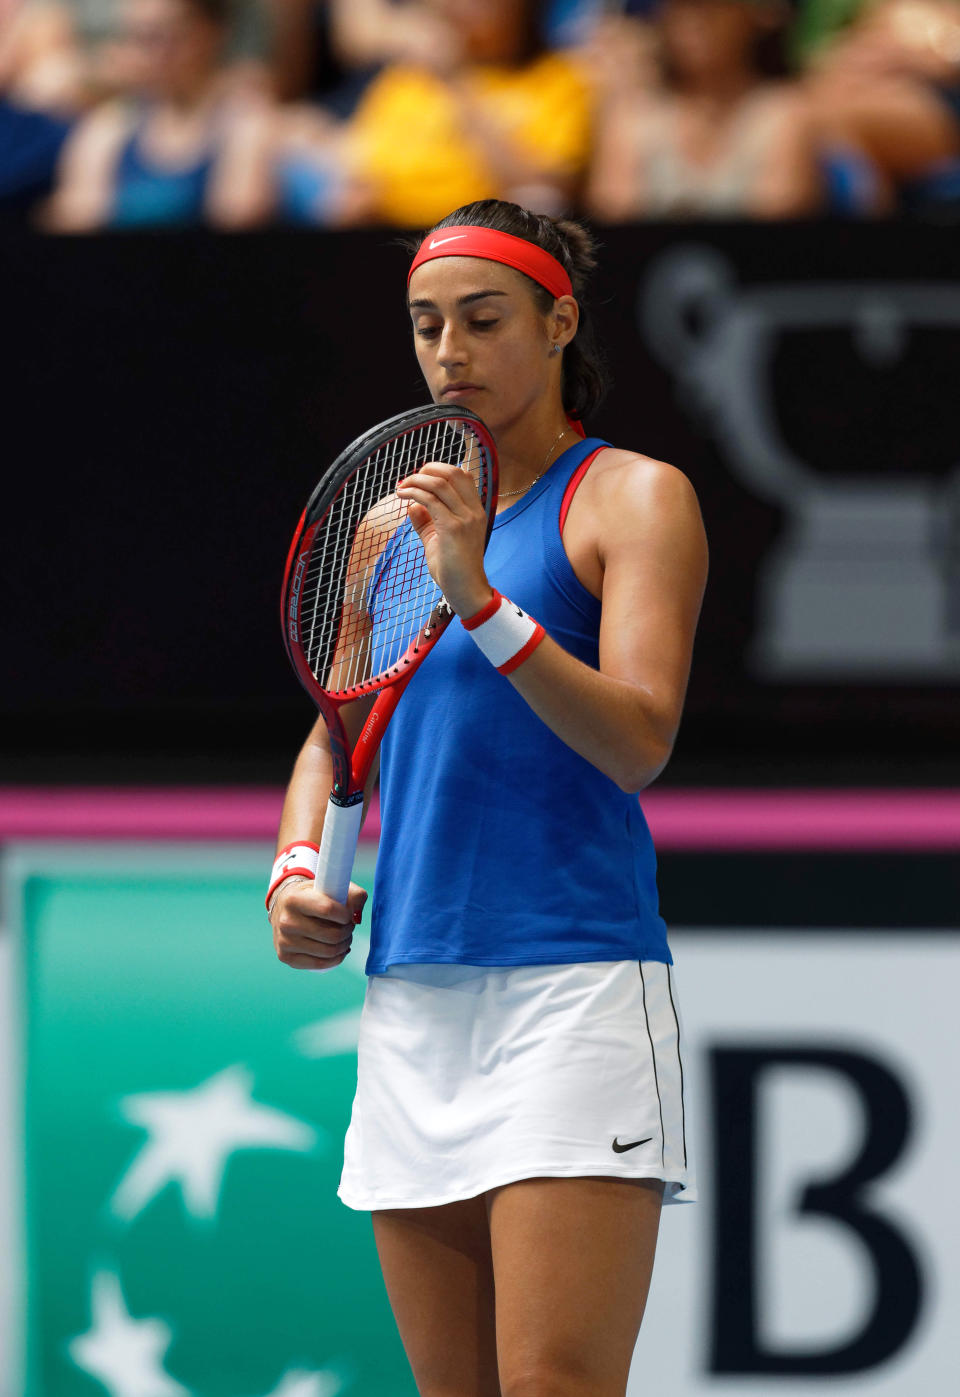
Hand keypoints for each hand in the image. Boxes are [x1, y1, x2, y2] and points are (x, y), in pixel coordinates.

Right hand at [270, 878, 366, 970]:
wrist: (283, 908)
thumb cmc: (311, 896)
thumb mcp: (328, 886)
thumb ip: (351, 894)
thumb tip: (357, 916)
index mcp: (294, 899)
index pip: (328, 910)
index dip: (346, 914)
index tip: (349, 914)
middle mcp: (286, 921)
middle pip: (332, 935)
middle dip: (348, 931)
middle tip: (349, 926)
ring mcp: (284, 942)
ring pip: (329, 952)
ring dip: (344, 945)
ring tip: (344, 937)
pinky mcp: (286, 957)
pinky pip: (319, 964)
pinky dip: (336, 959)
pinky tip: (339, 950)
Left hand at [396, 461, 492, 616]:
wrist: (466, 590)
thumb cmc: (454, 569)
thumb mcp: (438, 540)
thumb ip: (426, 522)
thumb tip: (412, 506)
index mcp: (475, 510)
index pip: (461, 475)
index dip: (438, 470)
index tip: (419, 479)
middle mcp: (473, 510)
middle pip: (453, 472)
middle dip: (428, 469)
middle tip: (409, 479)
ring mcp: (465, 518)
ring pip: (439, 483)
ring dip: (416, 480)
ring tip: (401, 487)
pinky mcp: (453, 528)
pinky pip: (430, 500)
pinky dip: (414, 493)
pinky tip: (403, 497)